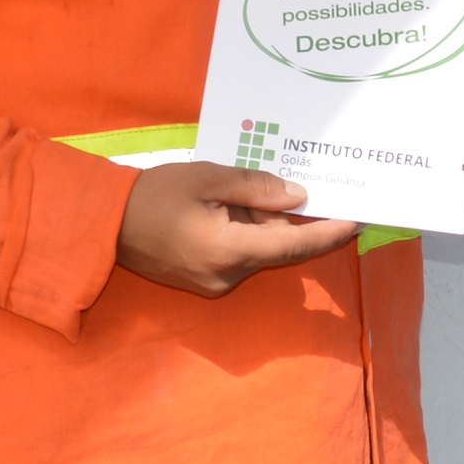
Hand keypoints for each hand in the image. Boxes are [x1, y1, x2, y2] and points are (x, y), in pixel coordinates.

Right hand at [116, 162, 359, 297]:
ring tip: (220, 196)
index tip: (359, 221)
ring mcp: (215, 285)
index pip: (294, 244)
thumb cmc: (154, 195)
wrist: (104, 225)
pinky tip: (213, 212)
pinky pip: (237, 257)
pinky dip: (237, 234)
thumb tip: (299, 198)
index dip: (330, 233)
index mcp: (231, 250)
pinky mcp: (203, 284)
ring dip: (251, 223)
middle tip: (251, 185)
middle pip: (274, 245)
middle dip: (274, 215)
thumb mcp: (208, 178)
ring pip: (255, 251)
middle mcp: (228, 276)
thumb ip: (257, 187)